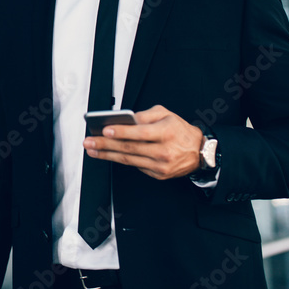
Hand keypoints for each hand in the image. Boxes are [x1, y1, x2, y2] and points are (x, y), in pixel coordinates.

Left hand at [83, 105, 203, 179]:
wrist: (199, 152)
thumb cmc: (180, 131)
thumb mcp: (166, 114)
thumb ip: (146, 114)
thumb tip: (126, 119)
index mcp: (165, 132)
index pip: (139, 133)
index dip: (121, 132)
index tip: (104, 130)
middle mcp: (163, 151)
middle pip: (129, 148)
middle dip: (106, 145)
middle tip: (89, 142)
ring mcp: (160, 165)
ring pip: (129, 160)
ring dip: (108, 155)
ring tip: (92, 150)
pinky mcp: (157, 174)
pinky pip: (136, 166)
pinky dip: (120, 160)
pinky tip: (108, 155)